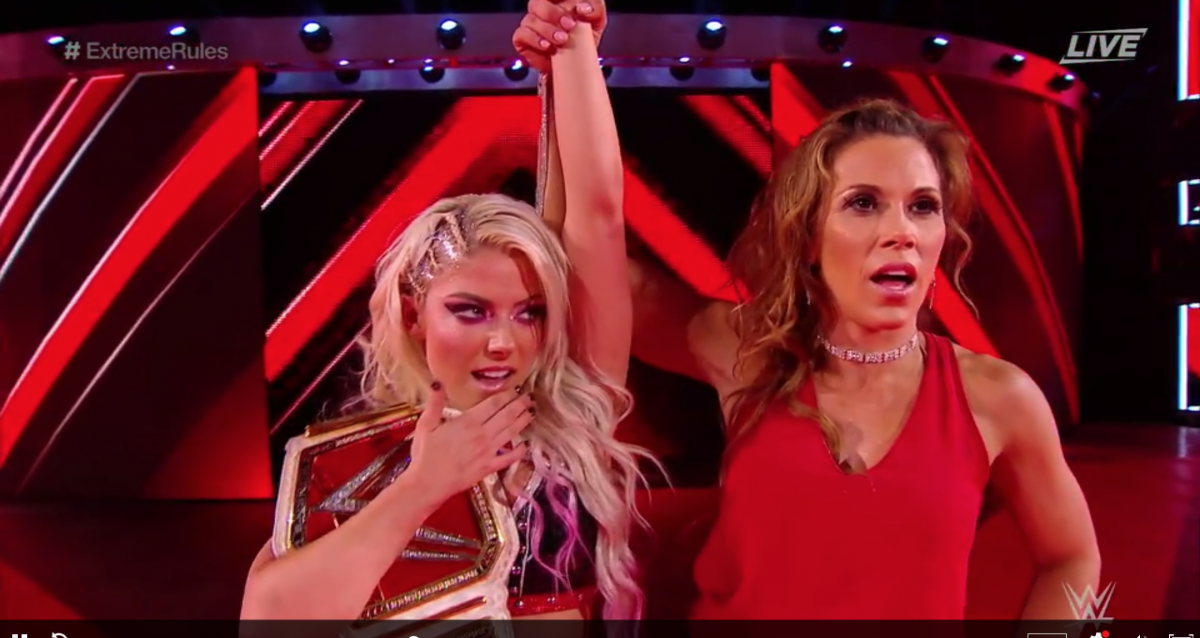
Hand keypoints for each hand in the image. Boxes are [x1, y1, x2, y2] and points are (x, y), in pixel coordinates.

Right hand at [405, 382, 532, 505]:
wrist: (427, 484)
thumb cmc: (425, 454)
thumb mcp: (425, 425)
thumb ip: (435, 403)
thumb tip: (438, 383)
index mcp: (468, 422)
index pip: (494, 404)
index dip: (507, 395)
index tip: (515, 389)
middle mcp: (482, 434)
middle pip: (507, 415)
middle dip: (520, 405)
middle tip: (529, 397)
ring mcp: (488, 452)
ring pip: (511, 433)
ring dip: (522, 422)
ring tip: (531, 413)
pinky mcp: (489, 467)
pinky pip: (509, 458)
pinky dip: (519, 451)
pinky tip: (525, 446)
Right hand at [513, 0, 606, 72]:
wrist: (578, 64)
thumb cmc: (586, 37)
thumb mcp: (596, 20)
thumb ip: (594, 8)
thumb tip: (584, 8)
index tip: (576, 9)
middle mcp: (542, 8)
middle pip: (538, 3)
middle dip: (554, 14)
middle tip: (570, 25)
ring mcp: (531, 23)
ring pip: (531, 20)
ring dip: (547, 30)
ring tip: (562, 40)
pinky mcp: (522, 38)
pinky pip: (522, 35)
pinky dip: (535, 40)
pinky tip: (547, 46)